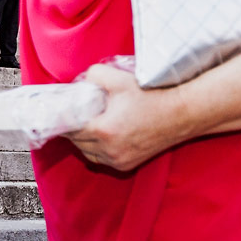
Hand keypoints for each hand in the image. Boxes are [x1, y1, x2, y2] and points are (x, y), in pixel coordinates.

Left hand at [64, 62, 181, 171]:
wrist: (181, 114)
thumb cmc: (152, 96)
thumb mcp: (119, 79)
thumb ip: (94, 75)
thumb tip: (81, 81)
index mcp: (103, 130)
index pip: (69, 129)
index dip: (63, 119)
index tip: (60, 112)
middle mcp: (109, 150)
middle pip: (76, 142)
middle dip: (73, 129)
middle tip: (74, 114)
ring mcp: (118, 160)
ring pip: (87, 153)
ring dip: (84, 141)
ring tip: (87, 124)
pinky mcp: (127, 165)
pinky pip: (102, 159)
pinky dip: (97, 150)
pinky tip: (101, 136)